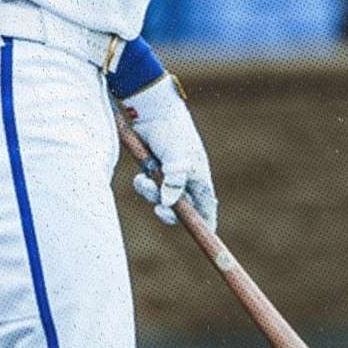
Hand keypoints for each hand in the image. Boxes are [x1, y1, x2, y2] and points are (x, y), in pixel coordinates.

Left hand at [124, 76, 217, 228]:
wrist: (153, 111)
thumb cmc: (172, 132)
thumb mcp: (177, 157)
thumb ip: (174, 180)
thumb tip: (169, 203)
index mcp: (200, 178)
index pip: (207, 208)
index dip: (205, 224)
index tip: (202, 235)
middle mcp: (187, 180)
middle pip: (181, 209)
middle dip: (169, 211)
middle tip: (158, 209)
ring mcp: (170, 176)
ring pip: (162, 199)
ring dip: (151, 195)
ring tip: (143, 180)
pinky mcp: (155, 171)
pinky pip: (150, 188)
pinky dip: (144, 186)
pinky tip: (140, 175)